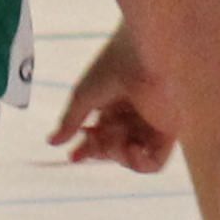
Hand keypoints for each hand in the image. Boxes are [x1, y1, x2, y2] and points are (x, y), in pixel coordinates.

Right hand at [47, 27, 178, 172]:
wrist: (142, 55)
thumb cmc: (111, 68)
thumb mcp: (83, 97)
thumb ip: (69, 122)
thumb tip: (51, 142)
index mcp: (116, 105)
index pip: (101, 135)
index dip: (87, 150)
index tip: (72, 157)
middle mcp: (134, 117)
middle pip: (114, 148)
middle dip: (98, 150)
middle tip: (91, 139)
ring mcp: (152, 125)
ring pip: (132, 158)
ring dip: (116, 155)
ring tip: (113, 138)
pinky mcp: (168, 132)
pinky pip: (155, 163)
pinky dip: (138, 164)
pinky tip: (130, 148)